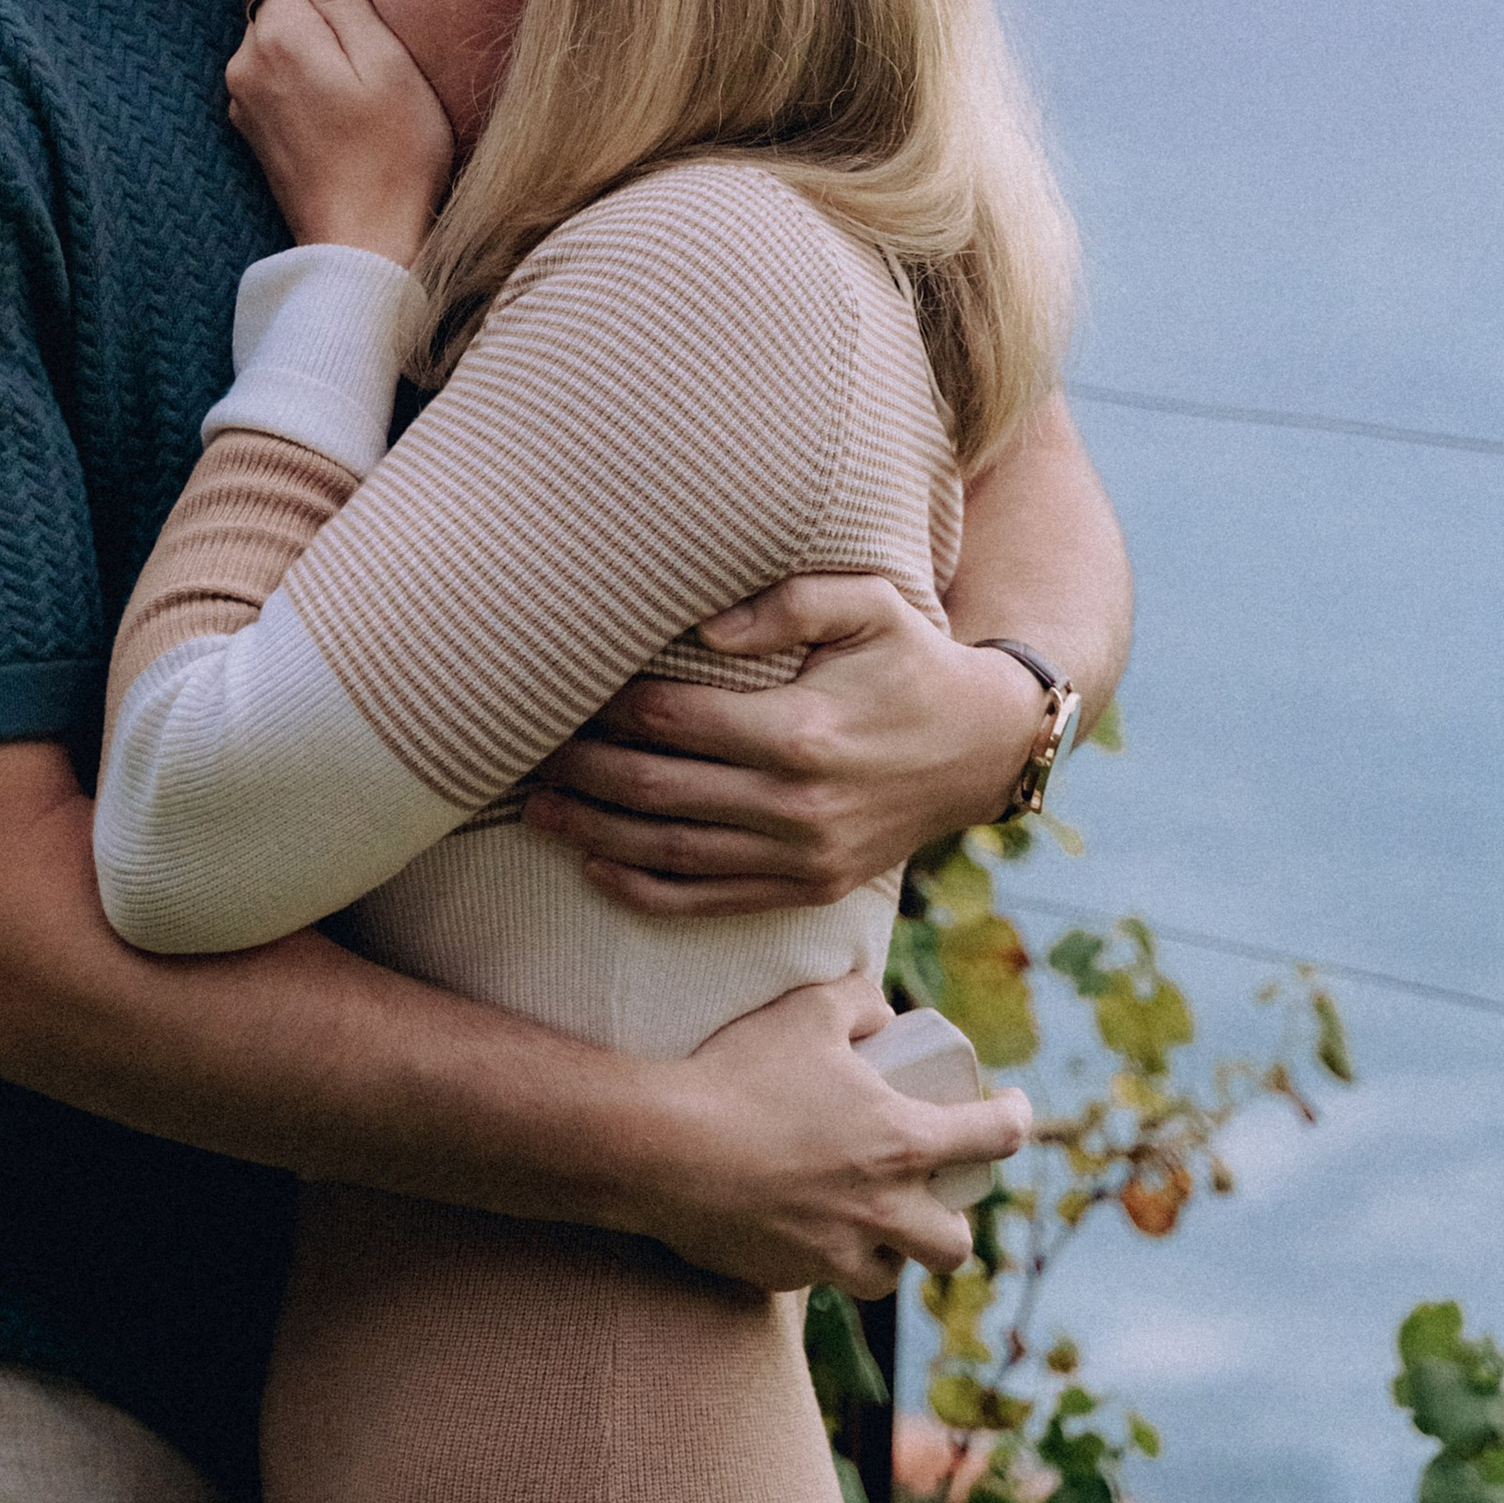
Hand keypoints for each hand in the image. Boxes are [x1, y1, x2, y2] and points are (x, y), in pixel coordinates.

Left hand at [228, 0, 453, 263]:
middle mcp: (244, 62)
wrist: (365, 246)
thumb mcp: (385, 59)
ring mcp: (242, 100)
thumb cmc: (394, 153)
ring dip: (310, 38)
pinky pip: (273, 75)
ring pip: (273, 36)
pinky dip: (302, 73)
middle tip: (372, 24)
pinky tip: (342, 101)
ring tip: (362, 68)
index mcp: (277, 35)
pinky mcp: (251, 130)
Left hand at [522, 577, 1044, 914]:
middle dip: (578, 768)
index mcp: (803, 730)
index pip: (672, 720)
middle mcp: (796, 803)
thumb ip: (789, 601)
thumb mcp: (871, 603)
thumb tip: (704, 629)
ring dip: (592, 831)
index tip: (557, 686)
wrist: (983, 747)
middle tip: (520, 748)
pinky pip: (709, 901)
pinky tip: (594, 866)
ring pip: (669, 852)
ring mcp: (801, 856)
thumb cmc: (913, 657)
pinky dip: (645, 889)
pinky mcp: (807, 889)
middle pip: (654, 789)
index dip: (605, 706)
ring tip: (532, 808)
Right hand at [642, 974, 1031, 1295]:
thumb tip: (884, 1016)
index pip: (993, 1139)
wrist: (663, 1149)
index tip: (1012, 1110)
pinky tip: (792, 1225)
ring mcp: (834, 1254)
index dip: (1015, 1119)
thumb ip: (857, 1001)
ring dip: (888, 1252)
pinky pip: (818, 1279)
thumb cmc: (740, 1074)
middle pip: (954, 1244)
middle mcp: (882, 1210)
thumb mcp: (806, 1011)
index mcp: (901, 1143)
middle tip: (928, 1194)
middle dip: (952, 1224)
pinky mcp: (785, 1278)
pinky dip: (818, 1257)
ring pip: (889, 1276)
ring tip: (865, 1223)